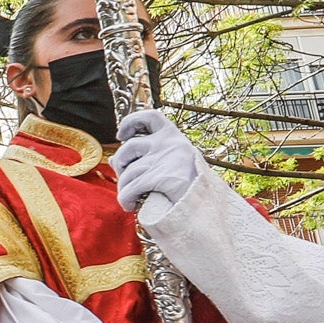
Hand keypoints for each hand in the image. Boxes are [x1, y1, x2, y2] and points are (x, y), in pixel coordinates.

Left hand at [112, 108, 204, 222]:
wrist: (210, 206)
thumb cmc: (191, 188)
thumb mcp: (172, 165)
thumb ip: (147, 158)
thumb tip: (113, 159)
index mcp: (175, 137)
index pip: (150, 116)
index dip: (131, 121)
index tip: (121, 134)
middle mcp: (170, 144)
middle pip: (129, 146)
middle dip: (120, 164)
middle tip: (124, 179)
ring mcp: (165, 160)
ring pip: (128, 171)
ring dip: (123, 188)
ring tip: (129, 198)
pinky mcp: (161, 178)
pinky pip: (131, 188)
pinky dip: (126, 198)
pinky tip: (130, 205)